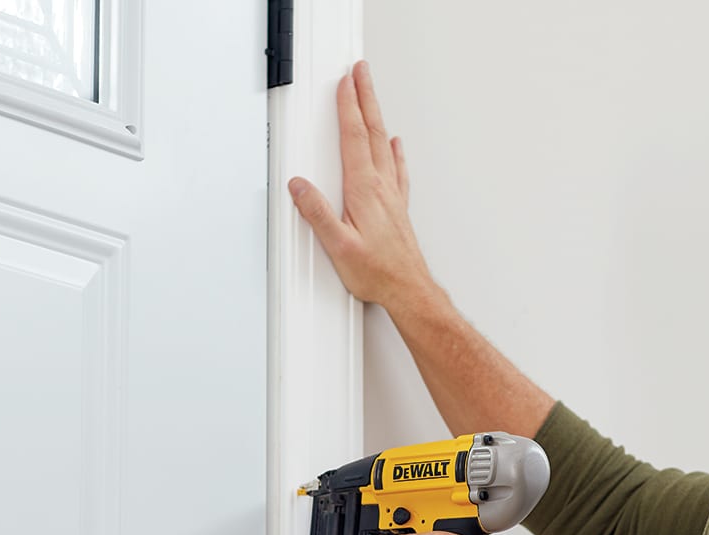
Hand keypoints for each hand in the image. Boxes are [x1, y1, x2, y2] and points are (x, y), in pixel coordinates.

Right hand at [287, 60, 440, 310]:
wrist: (408, 288)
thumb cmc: (377, 272)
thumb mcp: (338, 246)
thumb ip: (318, 214)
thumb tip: (300, 187)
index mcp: (364, 190)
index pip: (353, 137)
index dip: (348, 107)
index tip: (345, 83)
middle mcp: (382, 187)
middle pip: (371, 131)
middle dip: (365, 98)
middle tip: (361, 73)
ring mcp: (392, 195)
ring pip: (383, 144)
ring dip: (376, 116)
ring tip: (372, 96)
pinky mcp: (398, 207)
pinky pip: (396, 169)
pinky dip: (394, 151)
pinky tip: (395, 145)